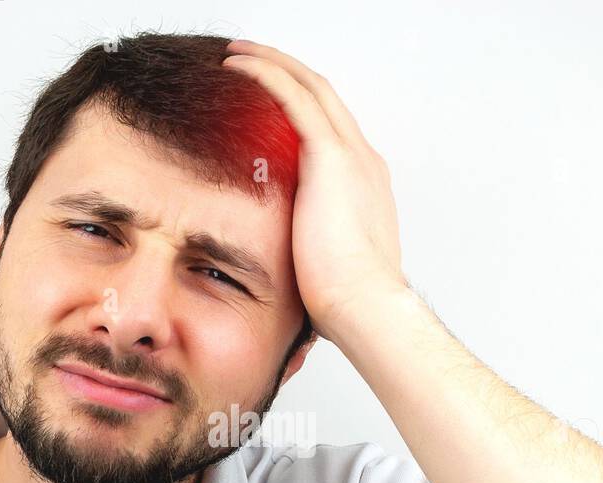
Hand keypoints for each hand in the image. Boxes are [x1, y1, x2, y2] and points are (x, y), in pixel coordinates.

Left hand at [222, 39, 408, 340]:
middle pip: (324, 96)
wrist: (364, 305)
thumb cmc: (346, 299)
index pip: (332, 129)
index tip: (271, 102)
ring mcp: (351, 155)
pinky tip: (238, 67)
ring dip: (273, 63)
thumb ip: (309, 246)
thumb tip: (285, 263)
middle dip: (288, 72)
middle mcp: (364, 161)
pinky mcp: (330, 155)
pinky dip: (267, 74)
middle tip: (250, 61)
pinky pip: (294, 96)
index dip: (302, 107)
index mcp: (365, 186)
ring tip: (237, 55)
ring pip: (310, 86)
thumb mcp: (326, 264)